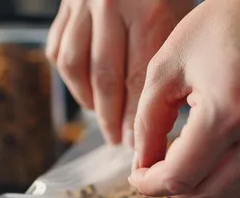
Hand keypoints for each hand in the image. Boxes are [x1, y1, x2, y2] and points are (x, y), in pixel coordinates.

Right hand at [46, 0, 192, 145]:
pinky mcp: (65, 3)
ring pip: (76, 67)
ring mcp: (82, 3)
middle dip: (111, 118)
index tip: (137, 142)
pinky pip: (59, 48)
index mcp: (149, 10)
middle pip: (106, 79)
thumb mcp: (180, 11)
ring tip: (101, 119)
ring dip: (88, 101)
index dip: (135, 117)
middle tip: (117, 140)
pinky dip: (69, 76)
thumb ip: (167, 51)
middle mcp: (111, 5)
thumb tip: (161, 104)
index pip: (137, 79)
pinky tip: (85, 90)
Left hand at [129, 0, 239, 197]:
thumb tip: (143, 166)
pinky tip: (201, 158)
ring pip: (228, 191)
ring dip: (196, 187)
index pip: (181, 175)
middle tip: (151, 170)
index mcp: (225, 111)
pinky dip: (219, 176)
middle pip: (205, 191)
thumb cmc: (214, 29)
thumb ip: (147, 123)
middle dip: (171, 188)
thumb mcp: (164, 70)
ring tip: (175, 165)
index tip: (135, 176)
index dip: (151, 184)